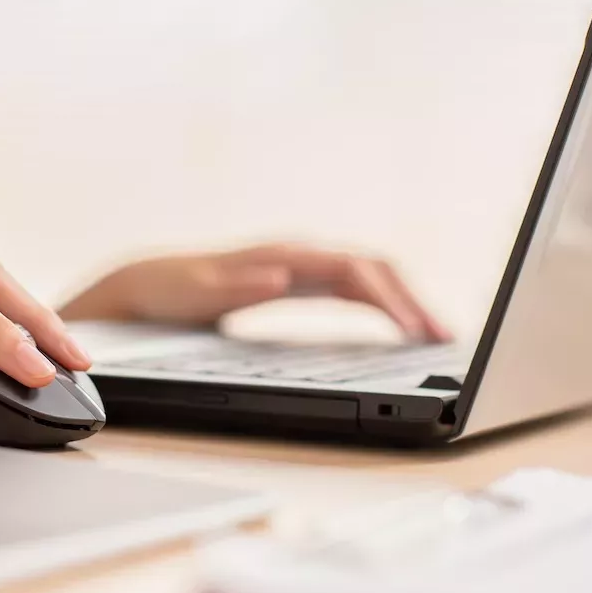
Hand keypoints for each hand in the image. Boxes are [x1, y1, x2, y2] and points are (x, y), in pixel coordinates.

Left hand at [60, 243, 448, 341]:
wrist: (147, 283)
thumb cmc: (172, 289)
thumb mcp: (198, 291)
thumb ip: (239, 283)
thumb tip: (281, 276)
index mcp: (282, 255)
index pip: (353, 271)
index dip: (388, 299)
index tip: (412, 330)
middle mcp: (298, 254)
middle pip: (374, 269)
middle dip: (412, 301)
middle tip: (444, 338)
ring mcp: (301, 265)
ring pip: (369, 276)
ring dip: (405, 301)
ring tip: (436, 335)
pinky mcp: (298, 280)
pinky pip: (354, 287)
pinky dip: (384, 304)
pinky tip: (399, 328)